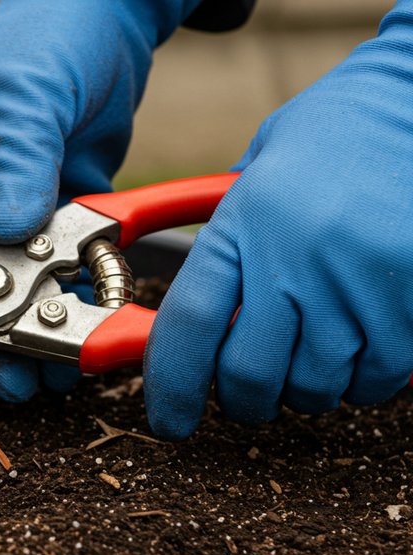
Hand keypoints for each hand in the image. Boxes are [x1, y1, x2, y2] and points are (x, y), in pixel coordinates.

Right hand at [0, 0, 202, 400]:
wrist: (111, 8)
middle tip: (42, 384)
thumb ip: (19, 163)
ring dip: (48, 322)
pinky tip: (102, 314)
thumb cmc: (52, 35)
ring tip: (77, 366)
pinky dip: (82, 290)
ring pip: (21, 283)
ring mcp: (13, 203)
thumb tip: (7, 232)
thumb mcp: (30, 96)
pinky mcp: (58, 205)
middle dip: (6, 338)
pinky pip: (65, 262)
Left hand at [145, 3, 412, 437]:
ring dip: (305, 388)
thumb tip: (195, 321)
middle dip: (243, 399)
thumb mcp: (257, 174)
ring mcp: (359, 282)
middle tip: (247, 390)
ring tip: (310, 351)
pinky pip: (378, 378)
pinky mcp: (412, 299)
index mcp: (243, 224)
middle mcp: (295, 259)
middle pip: (250, 375)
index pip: (190, 326)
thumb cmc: (335, 131)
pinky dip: (363, 379)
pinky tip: (360, 343)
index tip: (169, 420)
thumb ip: (226, 245)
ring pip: (316, 385)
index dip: (172, 386)